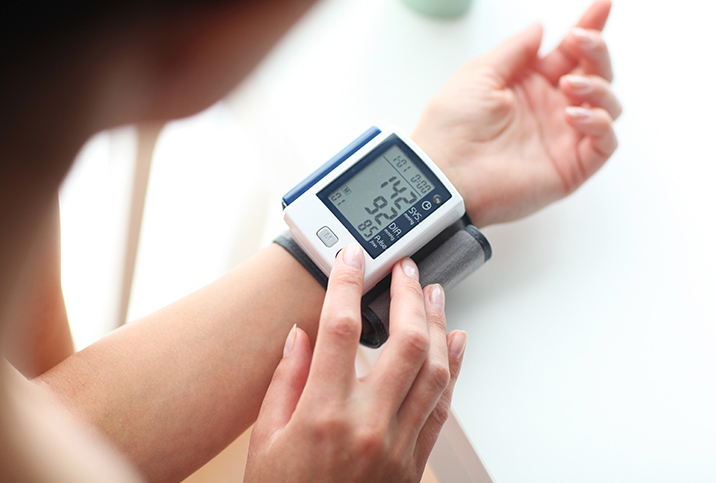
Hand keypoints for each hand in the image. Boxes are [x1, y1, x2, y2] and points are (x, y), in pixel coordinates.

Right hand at [243, 244, 466, 482]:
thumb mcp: (264, 441)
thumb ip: (286, 381)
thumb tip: (301, 335)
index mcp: (322, 415)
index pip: (340, 331)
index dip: (347, 285)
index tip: (351, 257)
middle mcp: (367, 425)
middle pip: (402, 342)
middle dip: (407, 295)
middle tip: (404, 268)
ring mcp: (398, 444)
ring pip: (432, 369)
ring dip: (436, 324)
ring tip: (433, 293)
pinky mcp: (414, 460)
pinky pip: (443, 406)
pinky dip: (453, 368)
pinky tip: (454, 342)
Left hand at [412, 0, 620, 226]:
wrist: (444, 173)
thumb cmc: (451, 126)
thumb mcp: (480, 73)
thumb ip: (515, 50)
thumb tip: (540, 28)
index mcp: (529, 86)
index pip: (569, 54)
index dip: (588, 28)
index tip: (602, 4)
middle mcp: (550, 110)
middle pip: (595, 74)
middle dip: (597, 51)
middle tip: (582, 41)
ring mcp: (562, 139)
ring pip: (607, 105)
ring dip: (598, 87)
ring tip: (568, 85)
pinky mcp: (570, 168)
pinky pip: (604, 143)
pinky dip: (599, 124)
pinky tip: (574, 115)